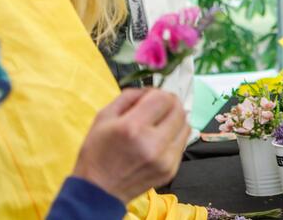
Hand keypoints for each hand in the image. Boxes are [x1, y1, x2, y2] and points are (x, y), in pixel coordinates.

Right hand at [71, 88, 188, 203]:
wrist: (98, 192)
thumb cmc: (96, 153)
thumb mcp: (103, 117)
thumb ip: (129, 97)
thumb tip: (150, 90)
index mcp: (132, 128)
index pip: (163, 98)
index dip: (158, 93)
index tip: (149, 98)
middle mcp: (153, 144)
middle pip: (179, 110)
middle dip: (169, 104)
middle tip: (156, 108)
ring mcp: (165, 159)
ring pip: (186, 125)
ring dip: (174, 119)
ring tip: (157, 125)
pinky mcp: (171, 170)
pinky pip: (182, 143)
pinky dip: (174, 136)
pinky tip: (158, 140)